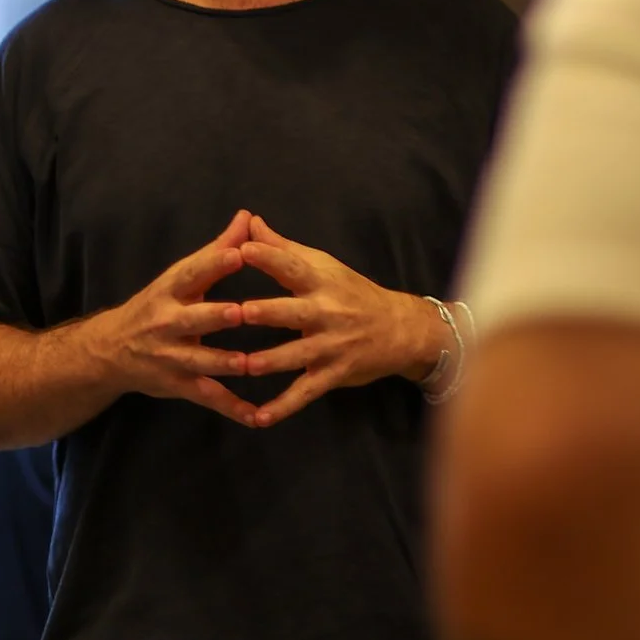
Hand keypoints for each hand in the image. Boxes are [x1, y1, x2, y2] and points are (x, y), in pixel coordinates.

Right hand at [91, 210, 258, 426]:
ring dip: (223, 363)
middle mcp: (167, 324)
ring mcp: (171, 358)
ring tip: (249, 365)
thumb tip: (248, 216)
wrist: (109, 352)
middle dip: (216, 317)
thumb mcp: (181, 276)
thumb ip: (218, 249)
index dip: (214, 264)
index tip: (239, 253)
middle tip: (241, 313)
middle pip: (194, 320)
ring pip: (199, 362)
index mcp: (170, 291)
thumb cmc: (158, 305)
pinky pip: (207, 397)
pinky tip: (256, 416)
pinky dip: (231, 408)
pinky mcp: (178, 386)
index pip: (192, 274)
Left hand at [234, 212, 445, 427]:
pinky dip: (282, 407)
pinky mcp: (332, 375)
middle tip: (238, 312)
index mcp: (322, 282)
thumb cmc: (353, 293)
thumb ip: (283, 248)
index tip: (243, 249)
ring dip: (269, 361)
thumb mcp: (324, 266)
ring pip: (295, 355)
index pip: (293, 267)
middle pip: (292, 312)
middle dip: (267, 312)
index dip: (270, 258)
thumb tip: (249, 221)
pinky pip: (305, 393)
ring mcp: (330, 347)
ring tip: (242, 367)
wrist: (400, 329)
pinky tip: (258, 418)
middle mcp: (326, 313)